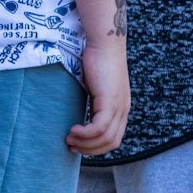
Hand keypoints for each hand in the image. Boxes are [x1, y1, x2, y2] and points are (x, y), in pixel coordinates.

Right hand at [66, 40, 128, 155]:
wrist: (104, 42)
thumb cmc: (97, 60)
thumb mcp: (97, 87)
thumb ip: (94, 102)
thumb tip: (81, 115)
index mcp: (121, 108)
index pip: (114, 139)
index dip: (96, 148)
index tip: (78, 145)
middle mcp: (123, 109)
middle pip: (111, 143)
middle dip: (90, 150)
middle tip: (71, 146)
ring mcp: (119, 106)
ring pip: (105, 138)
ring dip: (84, 143)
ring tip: (69, 139)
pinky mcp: (110, 101)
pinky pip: (99, 128)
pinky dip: (85, 134)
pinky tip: (73, 130)